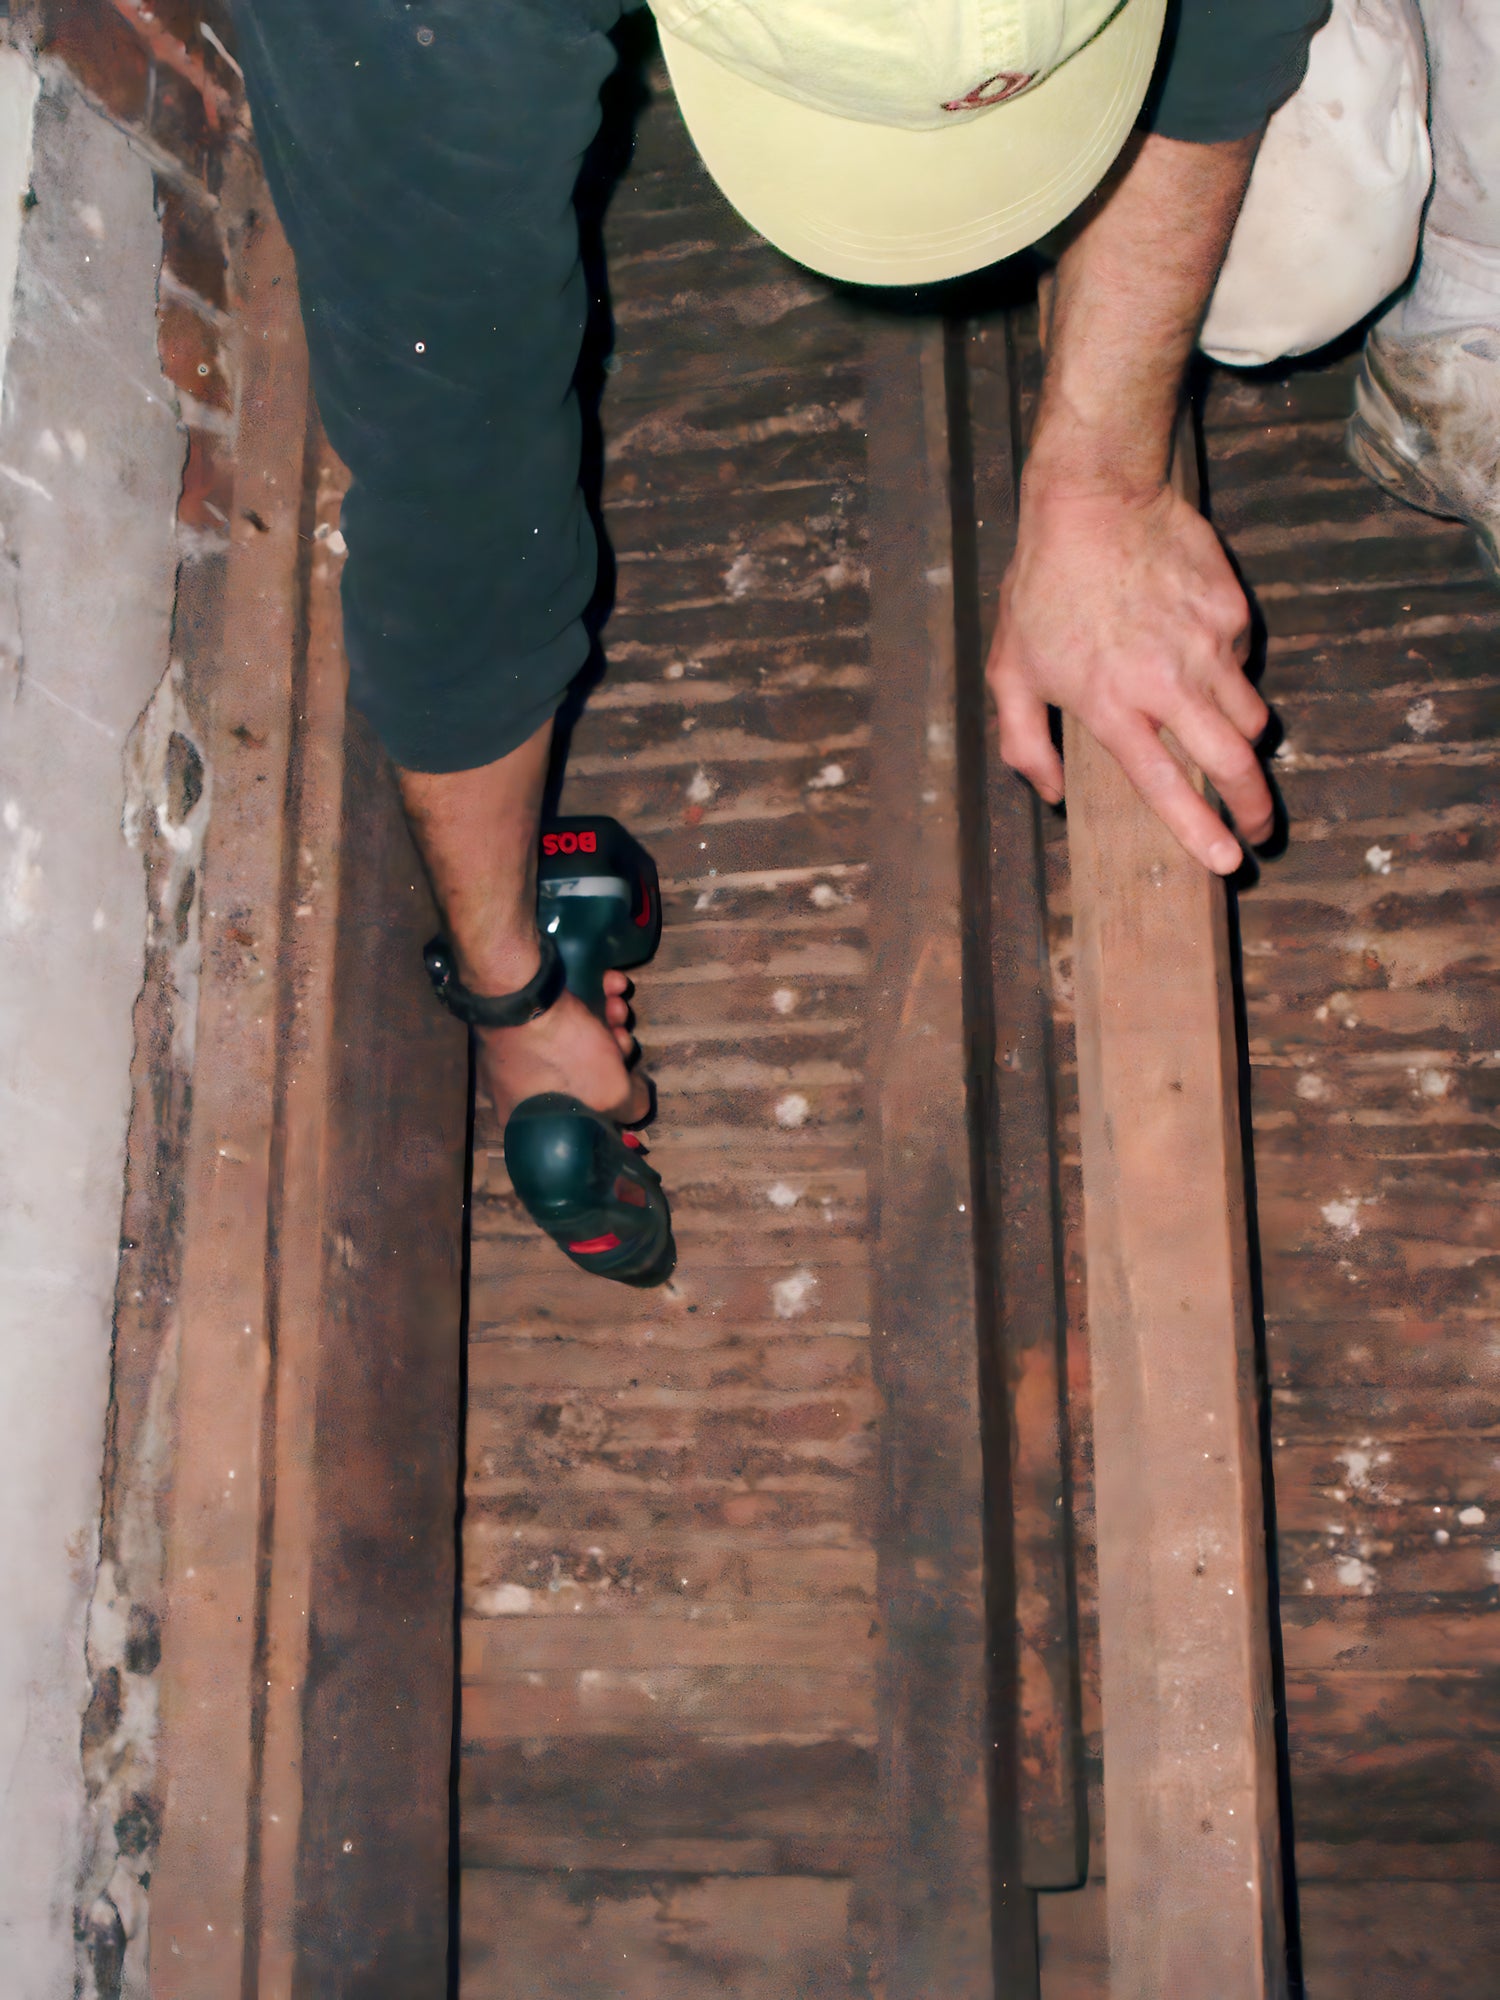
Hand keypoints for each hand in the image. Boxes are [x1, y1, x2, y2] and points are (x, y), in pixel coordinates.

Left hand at [988, 476, 1272, 876]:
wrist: (1095, 501)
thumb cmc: (1042, 588)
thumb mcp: (1009, 670)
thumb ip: (1023, 743)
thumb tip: (1050, 794)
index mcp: (1114, 705)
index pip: (1167, 786)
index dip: (1201, 831)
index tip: (1228, 863)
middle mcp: (1169, 682)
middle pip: (1234, 762)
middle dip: (1256, 806)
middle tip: (1261, 828)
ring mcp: (1208, 645)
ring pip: (1249, 717)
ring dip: (1242, 742)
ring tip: (1225, 743)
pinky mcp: (1232, 610)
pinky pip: (1241, 661)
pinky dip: (1227, 672)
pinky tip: (1191, 649)